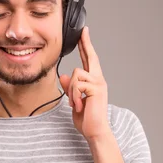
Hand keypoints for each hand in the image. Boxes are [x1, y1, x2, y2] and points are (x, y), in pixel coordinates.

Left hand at [59, 26, 109, 141]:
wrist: (95, 131)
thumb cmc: (87, 119)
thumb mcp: (75, 101)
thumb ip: (71, 89)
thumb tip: (63, 76)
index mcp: (94, 82)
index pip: (89, 61)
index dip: (86, 47)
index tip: (84, 34)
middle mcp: (98, 80)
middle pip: (90, 57)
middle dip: (86, 43)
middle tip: (83, 31)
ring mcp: (98, 84)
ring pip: (77, 74)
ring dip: (71, 90)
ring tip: (75, 103)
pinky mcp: (96, 89)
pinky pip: (78, 84)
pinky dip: (74, 96)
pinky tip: (78, 105)